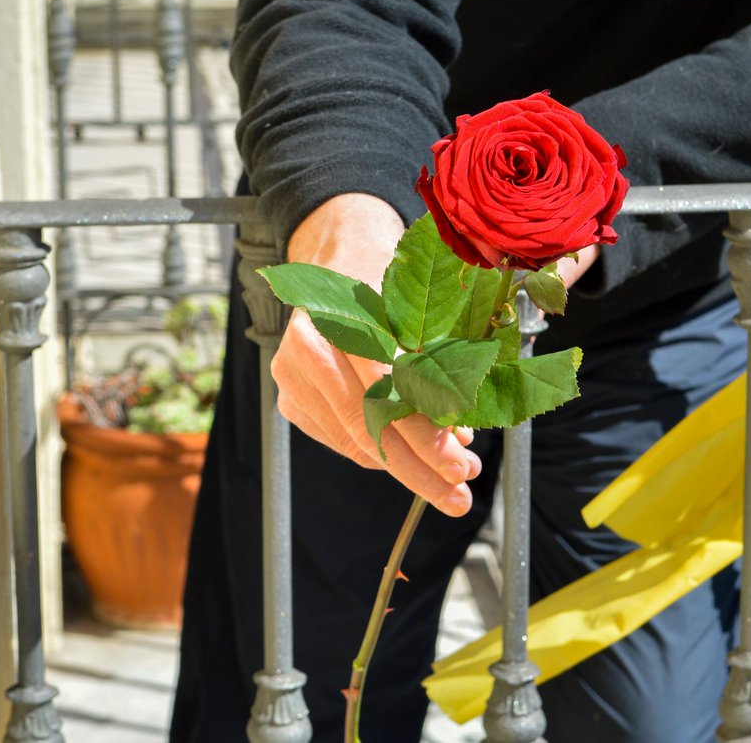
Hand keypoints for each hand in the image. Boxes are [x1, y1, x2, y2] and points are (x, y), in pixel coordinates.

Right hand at [272, 194, 482, 515]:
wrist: (340, 256)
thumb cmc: (389, 281)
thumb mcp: (420, 310)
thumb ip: (439, 367)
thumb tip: (460, 439)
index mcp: (343, 318)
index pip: (387, 393)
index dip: (425, 437)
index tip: (460, 467)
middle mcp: (309, 349)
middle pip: (368, 427)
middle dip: (419, 468)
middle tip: (458, 494)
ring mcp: (291, 377)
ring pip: (354, 441)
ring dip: (404, 464)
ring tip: (446, 478)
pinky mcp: (290, 399)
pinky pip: (340, 439)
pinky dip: (378, 451)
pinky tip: (408, 455)